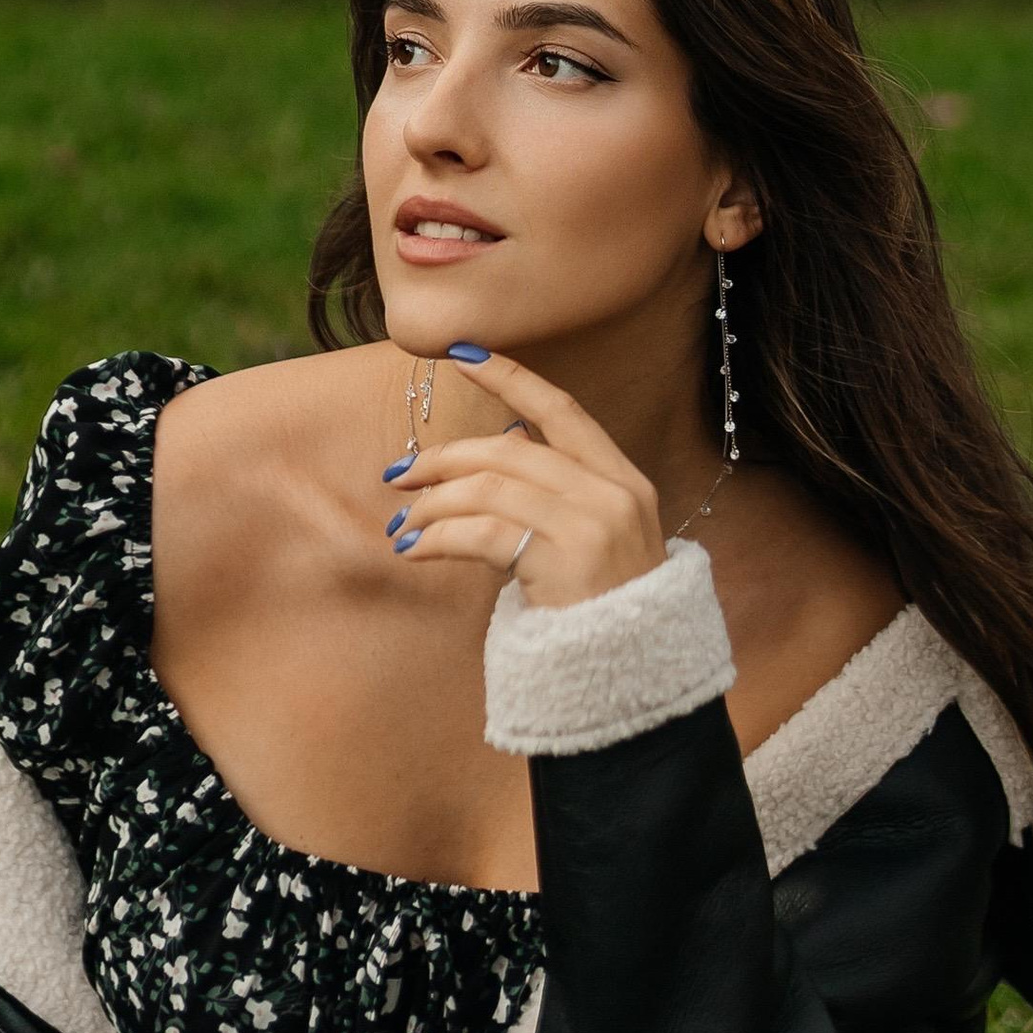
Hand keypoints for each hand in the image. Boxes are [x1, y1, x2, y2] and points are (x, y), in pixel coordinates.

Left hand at [382, 353, 667, 610]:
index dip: (512, 378)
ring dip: (434, 504)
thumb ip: (557, 497)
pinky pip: (483, 533)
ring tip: (403, 525)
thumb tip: (491, 456)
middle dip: (445, 458)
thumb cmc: (603, 612)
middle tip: (399, 475)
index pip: (563, 411)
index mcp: (624, 480)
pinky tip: (415, 550)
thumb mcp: (597, 541)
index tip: (463, 353)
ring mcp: (591, 526)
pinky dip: (439, 537)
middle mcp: (613, 494)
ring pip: (490, 489)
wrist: (633, 679)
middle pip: (510, 452)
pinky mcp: (563, 562)